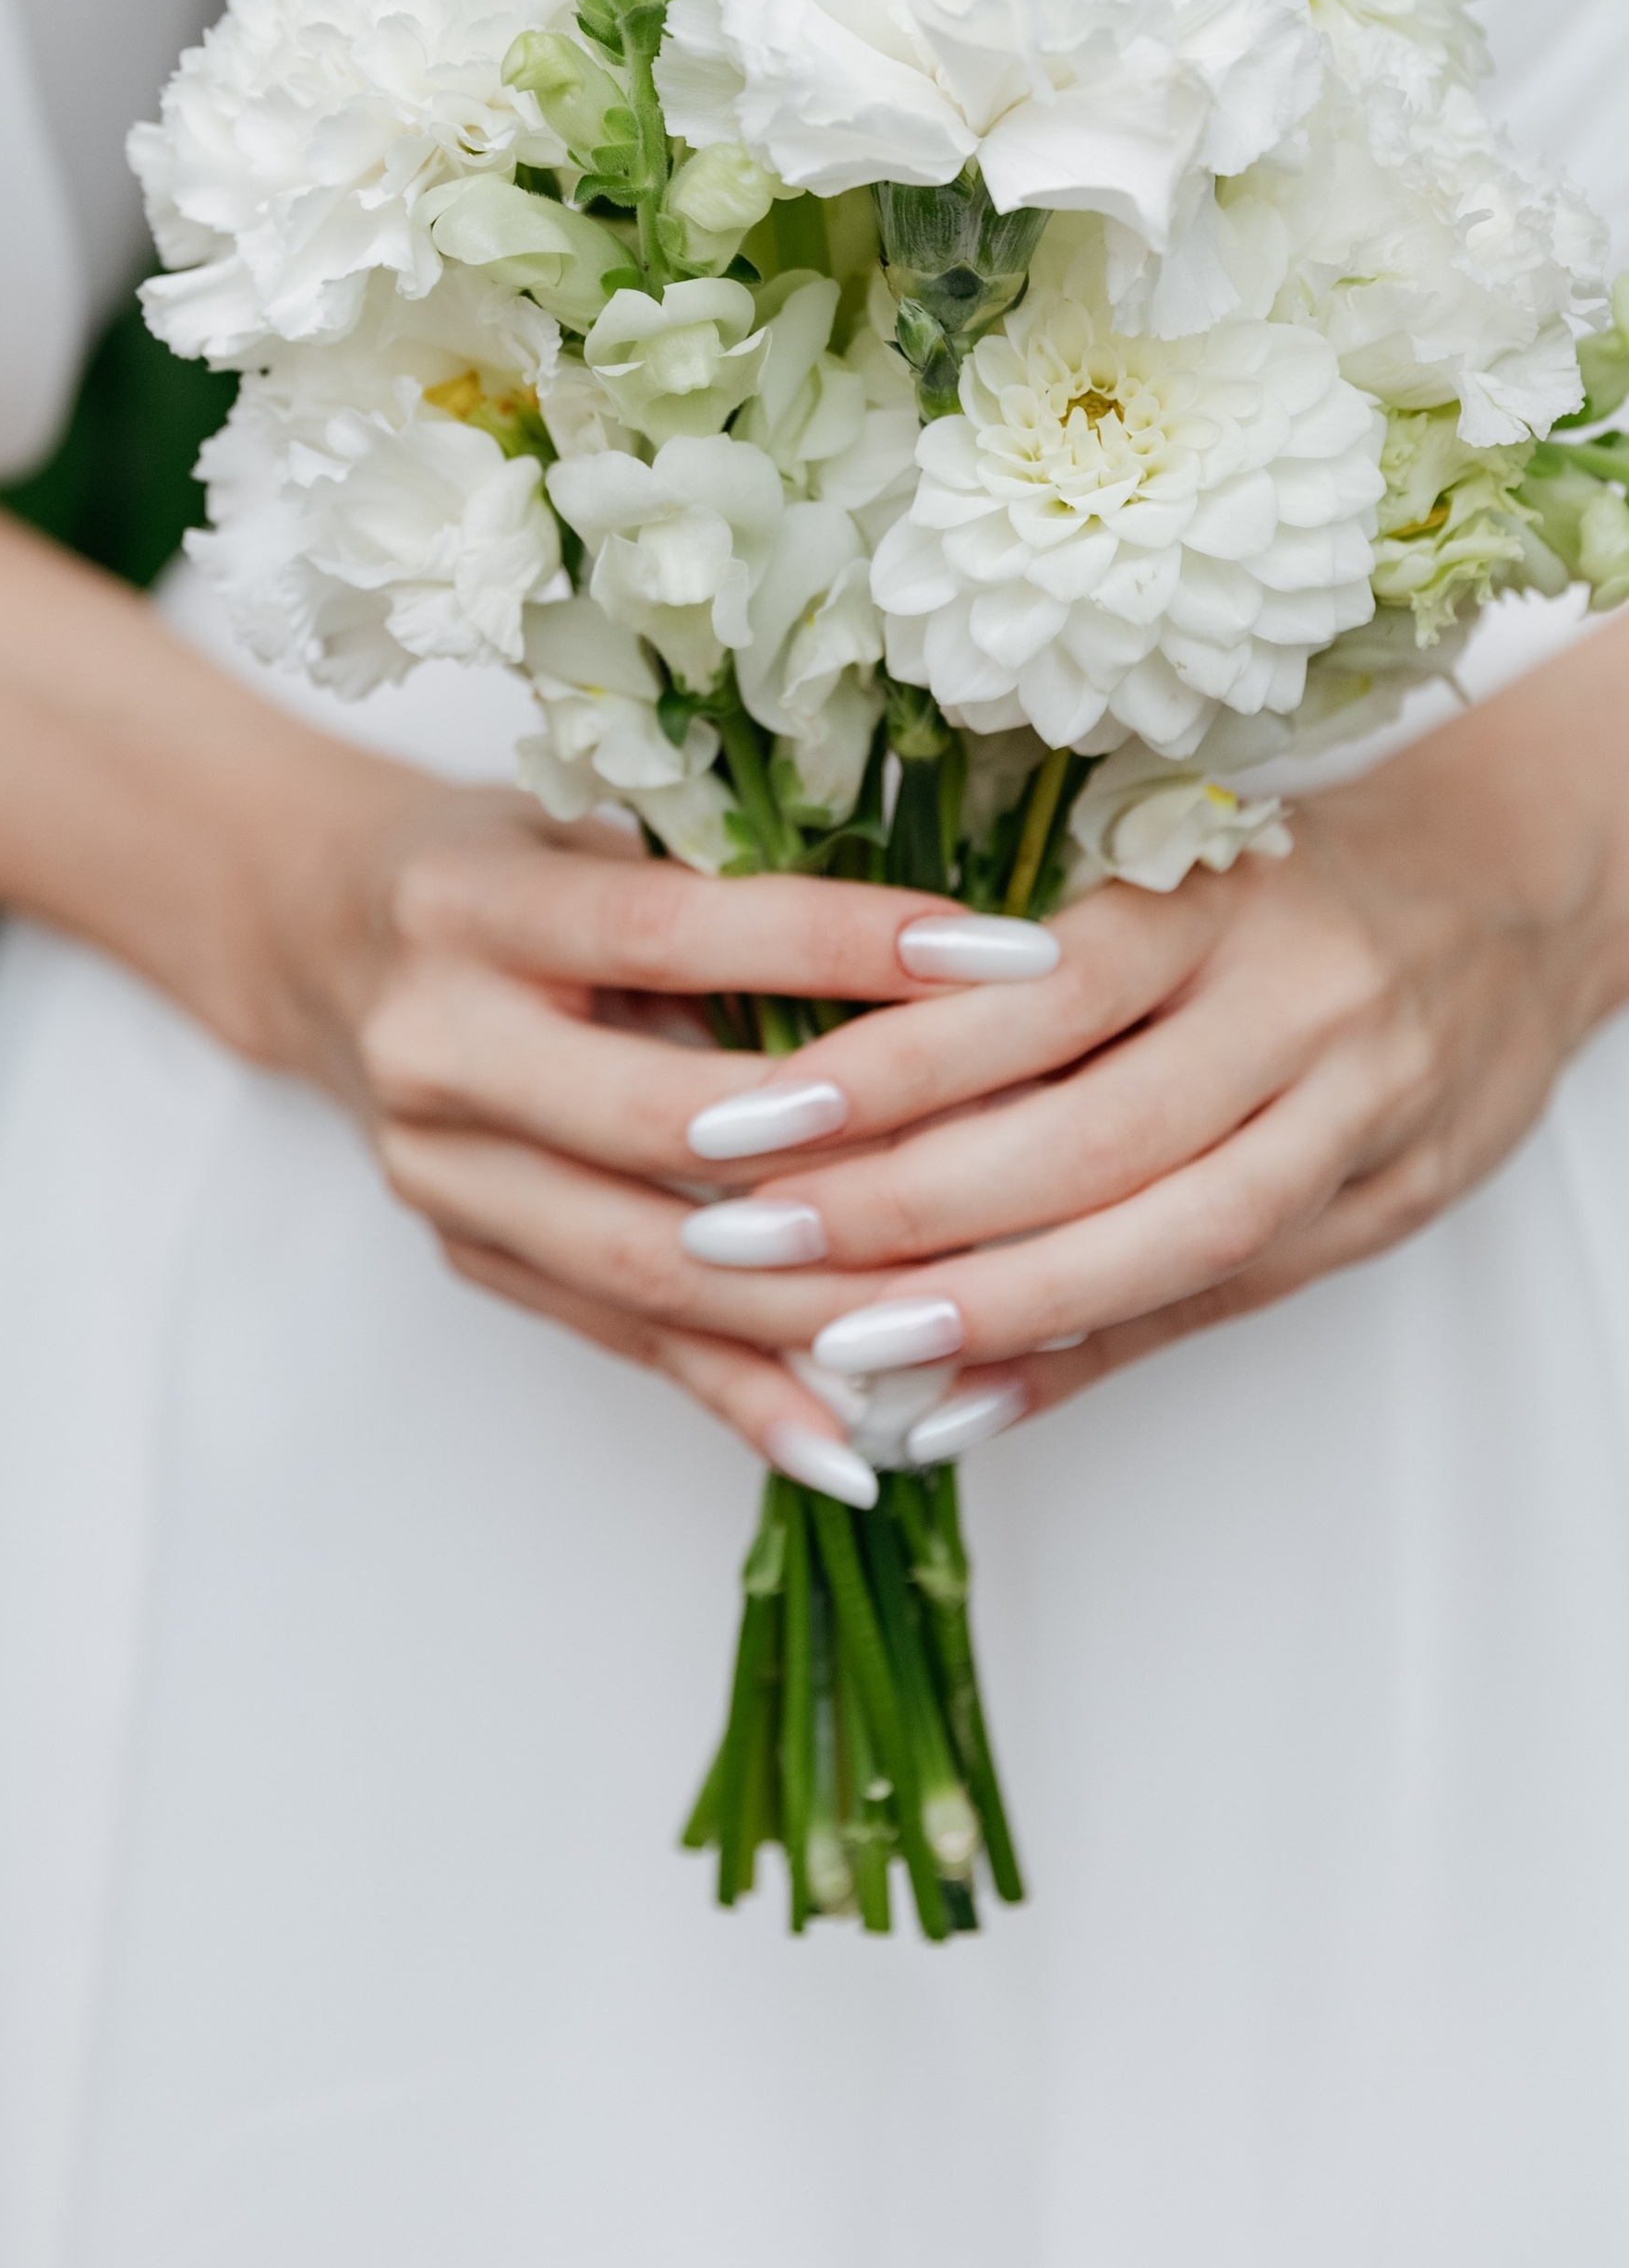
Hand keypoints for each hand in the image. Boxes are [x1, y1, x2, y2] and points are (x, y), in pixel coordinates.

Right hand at [264, 749, 1055, 1480]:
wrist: (321, 932)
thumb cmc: (503, 858)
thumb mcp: (588, 818)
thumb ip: (718, 874)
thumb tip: (927, 940)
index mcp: (468, 904)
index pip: (674, 930)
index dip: (839, 947)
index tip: (1003, 955)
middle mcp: (436, 1043)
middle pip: (663, 1128)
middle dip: (856, 1152)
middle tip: (1031, 1159)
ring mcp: (440, 1170)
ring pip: (649, 1262)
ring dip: (819, 1303)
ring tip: (980, 1313)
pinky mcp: (466, 1253)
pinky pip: (622, 1338)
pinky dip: (743, 1390)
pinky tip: (854, 1437)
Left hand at [753, 620, 1628, 1438]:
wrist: (1522, 890)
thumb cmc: (1292, 872)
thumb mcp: (1167, 866)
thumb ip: (1022, 963)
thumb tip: (821, 1067)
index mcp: (1215, 903)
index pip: (1031, 995)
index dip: (885, 1067)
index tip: (749, 1119)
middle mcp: (1295, 1010)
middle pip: (1089, 1140)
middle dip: (903, 1209)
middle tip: (745, 1246)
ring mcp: (1358, 1121)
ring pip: (1164, 1241)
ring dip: (993, 1309)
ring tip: (842, 1349)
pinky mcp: (1388, 1209)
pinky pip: (1220, 1302)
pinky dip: (1085, 1359)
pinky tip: (966, 1401)